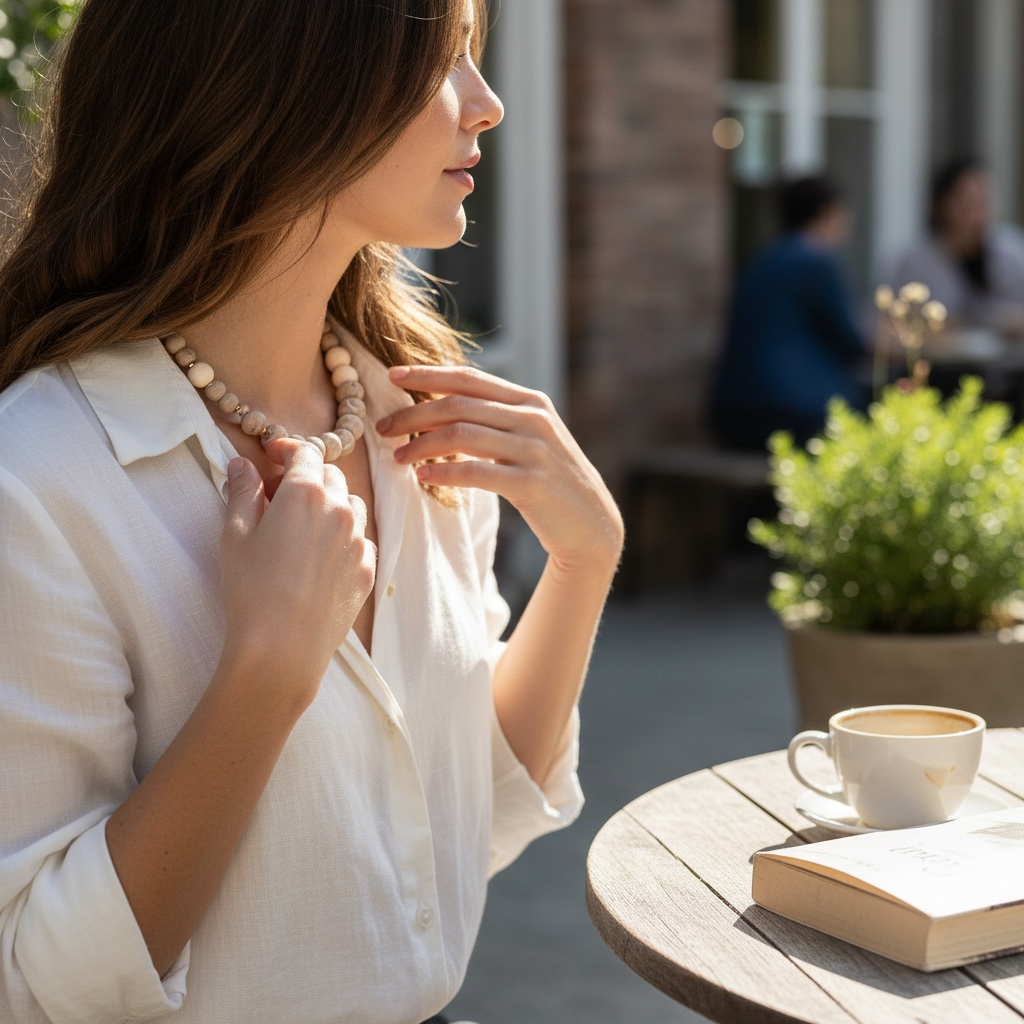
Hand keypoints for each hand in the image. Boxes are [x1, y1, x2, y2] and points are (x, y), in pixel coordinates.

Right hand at [219, 439, 375, 708]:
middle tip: (278, 496)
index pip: (305, 453)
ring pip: (351, 506)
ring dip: (330, 504)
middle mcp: (341, 510)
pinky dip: (343, 537)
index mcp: (306, 493)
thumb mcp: (235, 535)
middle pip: (331, 476)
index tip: (272, 456)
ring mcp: (359, 541)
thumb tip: (242, 465)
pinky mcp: (368, 570)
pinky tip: (319, 557)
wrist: (283, 647)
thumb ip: (242, 492)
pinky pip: (360, 541)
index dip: (287, 450)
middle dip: (307, 477)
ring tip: (302, 527)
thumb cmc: (252, 589)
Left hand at [377, 366, 622, 576]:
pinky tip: (423, 477)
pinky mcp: (532, 484)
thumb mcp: (529, 438)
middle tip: (383, 427)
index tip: (391, 375)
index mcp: (530, 401)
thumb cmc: (549, 480)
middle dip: (413, 413)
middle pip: (459, 404)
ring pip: (462, 435)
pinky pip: (477, 473)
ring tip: (397, 456)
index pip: (469, 377)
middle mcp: (533, 419)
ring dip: (421, 444)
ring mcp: (535, 450)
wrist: (592, 523)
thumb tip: (442, 403)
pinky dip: (445, 473)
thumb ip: (496, 418)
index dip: (427, 374)